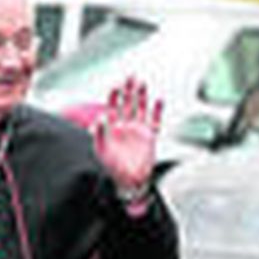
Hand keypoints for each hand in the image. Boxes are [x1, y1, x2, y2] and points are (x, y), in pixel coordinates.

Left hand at [92, 77, 162, 199]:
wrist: (129, 182)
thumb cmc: (112, 168)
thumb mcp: (101, 150)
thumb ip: (100, 134)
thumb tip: (99, 119)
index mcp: (113, 126)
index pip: (114, 106)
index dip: (115, 95)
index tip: (116, 85)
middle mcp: (126, 125)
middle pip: (128, 103)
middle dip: (129, 89)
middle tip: (131, 75)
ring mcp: (138, 130)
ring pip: (141, 108)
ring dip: (141, 96)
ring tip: (142, 83)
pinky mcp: (150, 137)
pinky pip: (155, 121)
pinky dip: (157, 110)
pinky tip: (159, 99)